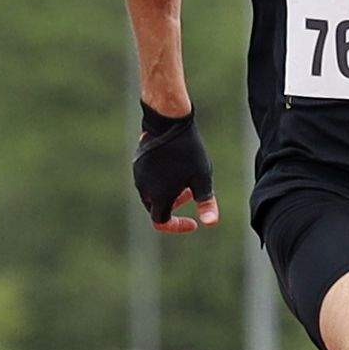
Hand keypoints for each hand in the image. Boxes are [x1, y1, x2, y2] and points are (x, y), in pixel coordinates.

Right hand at [133, 104, 217, 232]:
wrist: (169, 122)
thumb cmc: (189, 151)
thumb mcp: (202, 178)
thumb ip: (206, 202)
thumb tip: (211, 223)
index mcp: (159, 196)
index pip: (162, 223)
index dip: (177, 226)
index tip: (192, 223)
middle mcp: (144, 189)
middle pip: (156, 208)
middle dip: (173, 206)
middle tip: (189, 193)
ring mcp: (138, 175)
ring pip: (151, 193)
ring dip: (166, 193)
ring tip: (183, 179)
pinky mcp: (137, 162)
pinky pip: (147, 179)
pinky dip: (159, 181)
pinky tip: (173, 167)